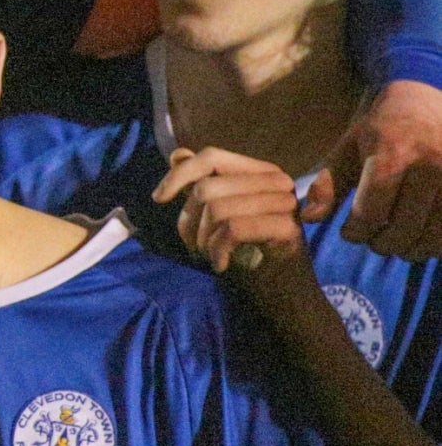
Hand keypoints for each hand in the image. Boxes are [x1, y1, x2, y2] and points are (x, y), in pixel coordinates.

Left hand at [155, 147, 305, 274]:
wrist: (280, 291)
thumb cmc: (245, 251)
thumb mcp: (216, 214)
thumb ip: (200, 182)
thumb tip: (178, 154)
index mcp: (261, 171)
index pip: (211, 157)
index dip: (180, 175)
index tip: (159, 198)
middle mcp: (277, 180)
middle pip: (207, 187)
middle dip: (188, 221)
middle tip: (194, 245)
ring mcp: (285, 203)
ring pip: (216, 208)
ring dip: (203, 240)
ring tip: (210, 255)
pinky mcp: (287, 228)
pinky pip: (232, 229)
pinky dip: (217, 250)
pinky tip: (221, 264)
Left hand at [306, 80, 441, 257]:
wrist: (428, 97)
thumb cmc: (383, 127)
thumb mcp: (349, 148)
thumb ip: (327, 184)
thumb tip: (309, 219)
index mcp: (393, 153)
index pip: (372, 212)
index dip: (356, 232)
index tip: (350, 232)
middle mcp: (431, 164)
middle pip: (403, 228)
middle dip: (383, 244)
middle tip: (376, 242)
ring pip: (433, 235)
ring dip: (413, 249)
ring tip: (400, 245)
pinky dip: (437, 243)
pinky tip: (424, 238)